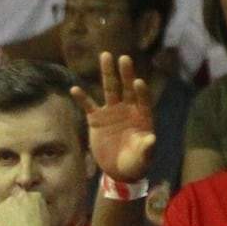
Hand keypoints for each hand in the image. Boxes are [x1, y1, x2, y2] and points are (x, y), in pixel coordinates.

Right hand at [72, 52, 155, 182]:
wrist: (120, 169)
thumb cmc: (136, 162)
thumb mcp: (144, 157)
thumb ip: (147, 148)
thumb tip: (152, 139)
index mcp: (142, 115)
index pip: (143, 99)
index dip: (141, 91)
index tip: (138, 82)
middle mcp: (128, 109)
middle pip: (127, 88)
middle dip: (125, 74)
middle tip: (124, 58)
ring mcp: (112, 112)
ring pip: (110, 89)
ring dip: (108, 73)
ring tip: (105, 56)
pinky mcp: (96, 120)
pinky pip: (88, 106)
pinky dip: (82, 98)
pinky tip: (74, 89)